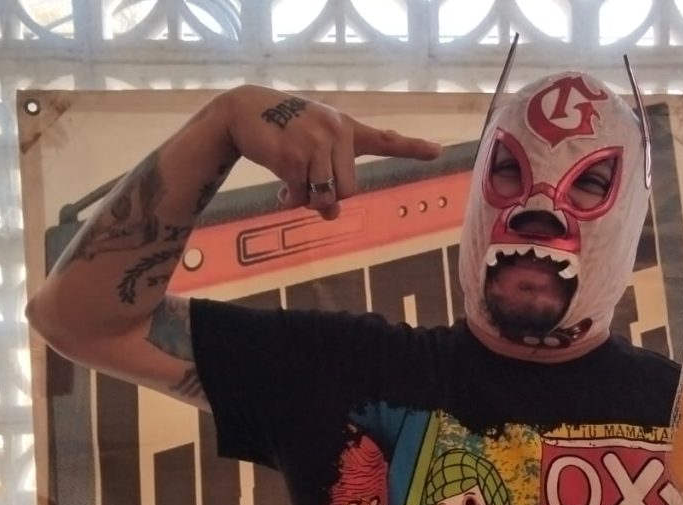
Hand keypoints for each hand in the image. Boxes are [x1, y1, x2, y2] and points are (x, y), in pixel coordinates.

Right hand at [219, 85, 440, 219]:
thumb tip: (332, 214)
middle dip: (330, 197)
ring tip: (293, 186)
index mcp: (347, 129)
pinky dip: (291, 199)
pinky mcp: (293, 156)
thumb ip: (330, 183)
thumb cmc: (285, 134)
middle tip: (310, 187)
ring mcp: (316, 142)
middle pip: (350, 190)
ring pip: (327, 197)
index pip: (385, 141)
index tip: (438, 152)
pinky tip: (280, 188)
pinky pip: (302, 196)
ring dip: (308, 202)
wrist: (244, 112)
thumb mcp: (313, 156)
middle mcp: (337, 132)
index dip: (412, 149)